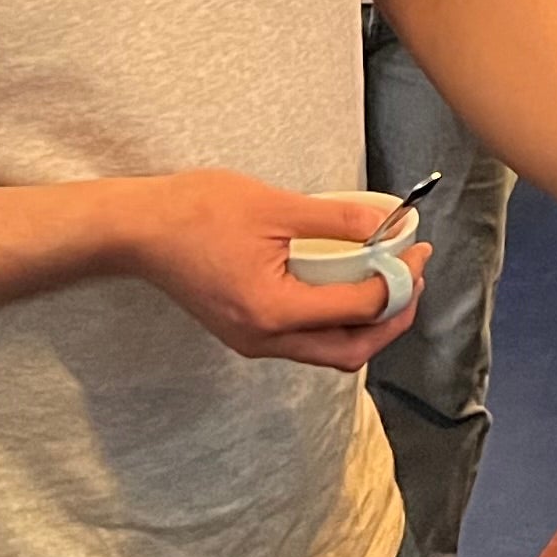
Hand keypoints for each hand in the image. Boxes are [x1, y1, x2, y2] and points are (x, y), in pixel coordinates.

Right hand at [114, 173, 427, 365]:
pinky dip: (335, 319)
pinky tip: (348, 284)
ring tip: (390, 280)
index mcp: (273, 312)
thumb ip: (336, 219)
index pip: (358, 308)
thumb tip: (388, 222)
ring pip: (327, 351)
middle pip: (350, 350)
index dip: (400, 280)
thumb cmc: (196, 212)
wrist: (137, 230)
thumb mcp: (274, 206)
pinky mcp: (245, 331)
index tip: (418, 249)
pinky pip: (304, 339)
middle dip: (392, 317)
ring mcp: (252, 341)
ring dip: (366, 322)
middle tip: (415, 277)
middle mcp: (264, 339)